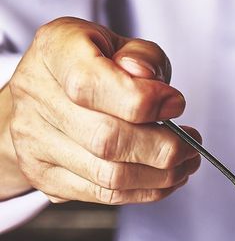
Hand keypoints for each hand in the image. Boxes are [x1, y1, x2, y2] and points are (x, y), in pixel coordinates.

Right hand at [0, 16, 200, 202]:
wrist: (48, 91)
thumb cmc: (93, 66)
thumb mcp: (121, 44)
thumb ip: (142, 57)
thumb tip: (148, 79)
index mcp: (54, 53)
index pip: (91, 85)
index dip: (143, 101)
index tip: (176, 106)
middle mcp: (36, 97)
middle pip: (107, 140)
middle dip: (163, 148)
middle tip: (191, 145)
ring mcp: (36, 141)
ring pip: (110, 176)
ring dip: (161, 176)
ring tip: (185, 164)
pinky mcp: (46, 176)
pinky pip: (105, 196)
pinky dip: (146, 192)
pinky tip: (165, 178)